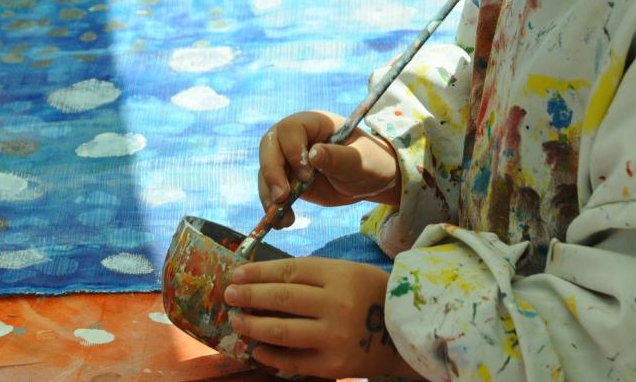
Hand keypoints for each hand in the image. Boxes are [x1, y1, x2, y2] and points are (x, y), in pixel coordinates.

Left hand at [224, 257, 420, 379]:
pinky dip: (271, 356)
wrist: (406, 331)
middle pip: (280, 297)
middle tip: (229, 295)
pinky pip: (293, 361)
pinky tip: (257, 349)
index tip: (237, 274)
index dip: (258, 272)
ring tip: (237, 320)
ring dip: (252, 325)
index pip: (288, 271)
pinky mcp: (334, 365)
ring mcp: (333, 337)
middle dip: (249, 295)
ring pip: (281, 330)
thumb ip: (310, 275)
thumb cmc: (371, 294)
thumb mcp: (346, 272)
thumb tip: (264, 278)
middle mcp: (335, 304)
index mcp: (338, 275)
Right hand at [258, 111, 399, 227]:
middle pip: (269, 147)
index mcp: (314, 123)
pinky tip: (284, 221)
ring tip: (281, 218)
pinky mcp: (287, 179)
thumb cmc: (370, 162)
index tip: (307, 175)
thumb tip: (313, 154)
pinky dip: (274, 207)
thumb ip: (338, 157)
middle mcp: (296, 138)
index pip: (290, 129)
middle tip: (281, 197)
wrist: (371, 181)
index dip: (292, 151)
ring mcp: (289, 159)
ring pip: (266, 171)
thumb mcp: (360, 161)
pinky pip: (272, 190)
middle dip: (271, 172)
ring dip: (269, 195)